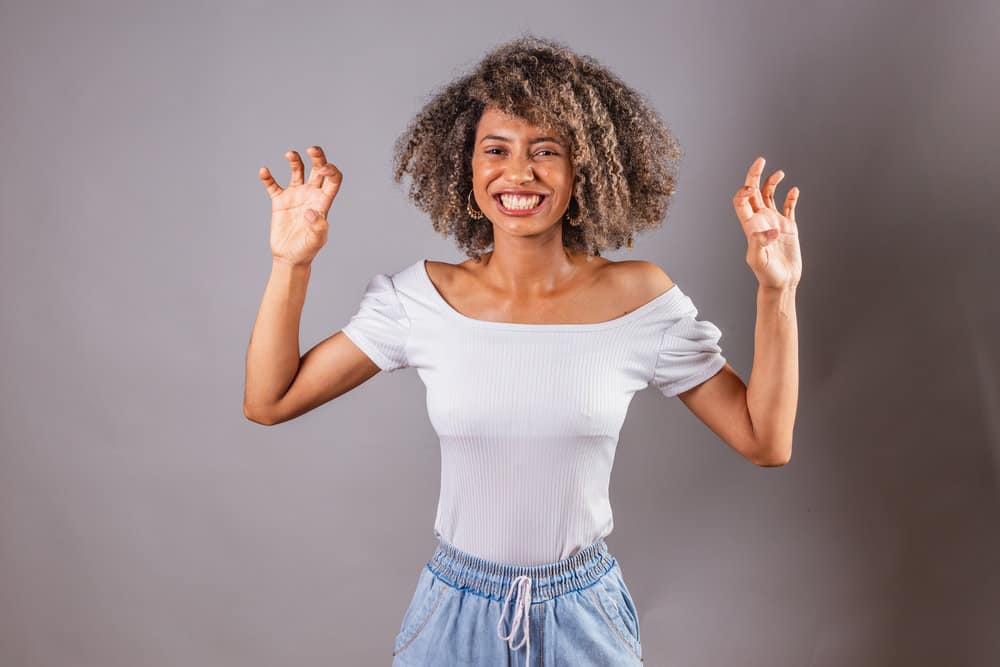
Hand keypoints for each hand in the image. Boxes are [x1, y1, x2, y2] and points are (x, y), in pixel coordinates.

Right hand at [259, 146, 341, 266]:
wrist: (290, 258)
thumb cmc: (307, 250)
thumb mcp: (317, 240)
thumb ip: (318, 226)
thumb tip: (311, 212)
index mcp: (323, 202)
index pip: (333, 179)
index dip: (331, 170)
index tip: (322, 170)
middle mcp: (311, 195)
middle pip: (317, 169)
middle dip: (317, 157)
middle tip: (311, 149)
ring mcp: (295, 196)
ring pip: (297, 171)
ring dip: (294, 160)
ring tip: (290, 154)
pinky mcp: (279, 201)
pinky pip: (273, 185)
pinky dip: (268, 178)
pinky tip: (264, 171)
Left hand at [732, 156, 801, 288]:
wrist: (781, 282)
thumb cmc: (766, 274)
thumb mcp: (758, 259)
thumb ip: (760, 243)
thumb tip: (772, 231)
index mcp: (750, 225)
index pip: (741, 201)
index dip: (743, 191)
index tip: (752, 189)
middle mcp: (760, 220)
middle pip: (754, 192)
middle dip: (755, 176)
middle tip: (761, 160)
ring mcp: (774, 222)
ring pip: (770, 196)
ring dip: (772, 182)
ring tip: (780, 173)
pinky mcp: (788, 227)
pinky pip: (788, 207)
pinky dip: (791, 197)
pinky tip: (794, 190)